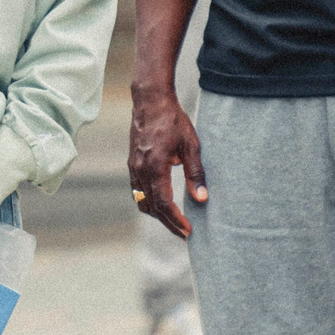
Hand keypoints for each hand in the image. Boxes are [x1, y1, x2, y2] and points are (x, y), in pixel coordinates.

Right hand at [127, 85, 206, 238]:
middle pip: (152, 208)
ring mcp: (133, 167)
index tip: (188, 230)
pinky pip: (137, 191)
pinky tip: (161, 204)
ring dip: (157, 215)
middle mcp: (140, 170)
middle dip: (168, 223)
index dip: (176, 220)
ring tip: (174, 222)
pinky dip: (148, 203)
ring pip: (142, 201)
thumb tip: (202, 198)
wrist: (150, 101)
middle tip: (184, 233)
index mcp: (155, 166)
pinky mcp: (132, 164)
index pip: (164, 203)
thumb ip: (195, 173)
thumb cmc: (173, 120)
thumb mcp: (191, 145)